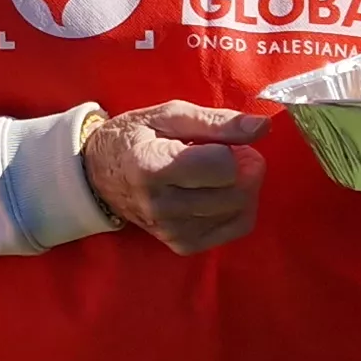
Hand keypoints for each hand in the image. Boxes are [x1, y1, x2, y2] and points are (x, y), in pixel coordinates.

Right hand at [84, 102, 268, 254]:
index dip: (231, 149)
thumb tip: (263, 128)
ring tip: (222, 172)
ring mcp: (172, 231)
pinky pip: (234, 229)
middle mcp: (161, 206)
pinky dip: (238, 208)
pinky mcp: (182, 245)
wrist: (98, 175)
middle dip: (246, 167)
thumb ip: (218, 121)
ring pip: (241, 212)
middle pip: (236, 193)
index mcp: (153, 168)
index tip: (219, 141)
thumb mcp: (169, 115)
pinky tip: (221, 192)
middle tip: (231, 153)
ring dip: (244, 187)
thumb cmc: (135, 136)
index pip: (222, 167)